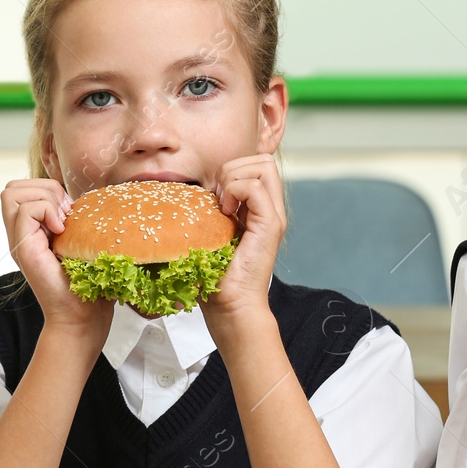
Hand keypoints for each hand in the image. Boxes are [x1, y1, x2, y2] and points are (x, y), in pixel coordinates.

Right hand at [1, 179, 111, 347]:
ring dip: (45, 199)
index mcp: (31, 232)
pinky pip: (25, 211)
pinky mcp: (23, 249)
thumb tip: (79, 199)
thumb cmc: (88, 286)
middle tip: (64, 214)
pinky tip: (62, 232)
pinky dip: (47, 211)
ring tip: (63, 223)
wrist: (82, 318)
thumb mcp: (79, 244)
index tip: (69, 211)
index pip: (21, 190)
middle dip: (43, 188)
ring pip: (12, 193)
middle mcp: (20, 236)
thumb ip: (72, 221)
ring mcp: (19, 242)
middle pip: (12, 188)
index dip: (46, 189)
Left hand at [203, 154, 285, 328]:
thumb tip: (193, 190)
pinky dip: (235, 191)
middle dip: (233, 168)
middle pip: (262, 159)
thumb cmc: (216, 276)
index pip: (256, 164)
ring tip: (221, 205)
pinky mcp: (270, 225)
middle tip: (218, 197)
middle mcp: (271, 209)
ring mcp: (274, 216)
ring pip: (262, 166)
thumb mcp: (211, 233)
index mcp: (259, 209)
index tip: (214, 195)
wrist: (231, 307)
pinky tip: (224, 213)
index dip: (233, 169)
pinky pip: (255, 187)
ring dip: (234, 178)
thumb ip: (211, 210)